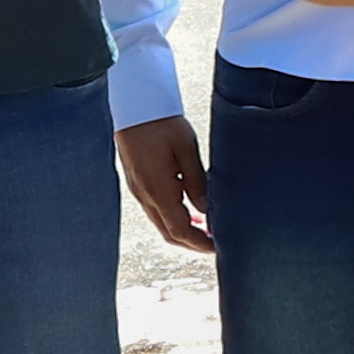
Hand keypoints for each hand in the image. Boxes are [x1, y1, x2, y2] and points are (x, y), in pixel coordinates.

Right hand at [114, 115, 212, 251]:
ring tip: (207, 229)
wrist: (135, 106)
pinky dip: (174, 218)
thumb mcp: (187, 151)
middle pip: (169, 233)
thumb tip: (208, 211)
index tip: (218, 246)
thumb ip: (198, 184)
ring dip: (184, 231)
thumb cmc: (162, 124)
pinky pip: (156, 210)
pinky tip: (190, 211)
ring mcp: (138, 191)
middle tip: (215, 243)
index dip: (200, 243)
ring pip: (162, 223)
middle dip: (193, 243)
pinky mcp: (136, 183)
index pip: (180, 230)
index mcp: (158, 190)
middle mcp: (144, 195)